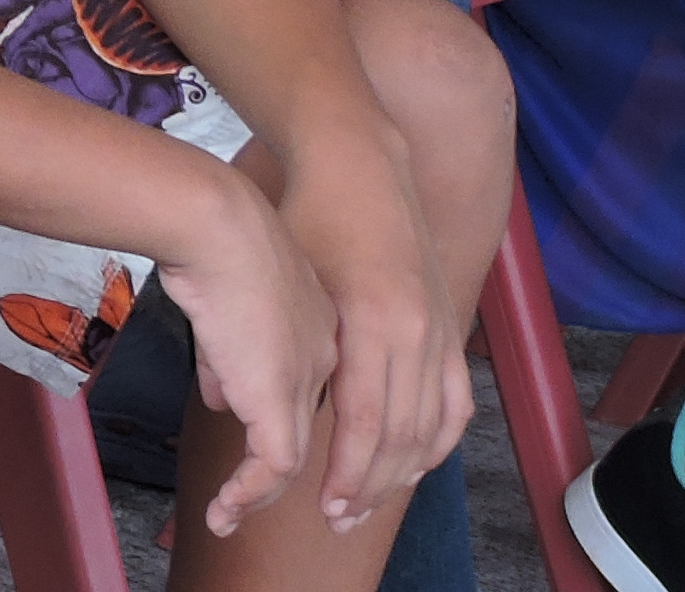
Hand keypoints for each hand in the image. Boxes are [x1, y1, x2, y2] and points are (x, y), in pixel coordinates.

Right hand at [156, 170, 340, 539]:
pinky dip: (246, 493)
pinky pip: (272, 467)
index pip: (324, 390)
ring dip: (265, 496)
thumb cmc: (213, 235)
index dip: (307, 425)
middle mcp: (326, 359)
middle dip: (328, 480)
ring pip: (299, 457)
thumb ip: (227, 349)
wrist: (218, 222)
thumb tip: (219, 396)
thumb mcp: (227, 292)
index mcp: (322, 325)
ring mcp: (304, 381)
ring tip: (231, 515)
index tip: (290, 452)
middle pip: (332, 434)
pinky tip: (222, 507)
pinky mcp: (276, 400)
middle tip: (312, 511)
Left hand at [272, 144, 473, 536]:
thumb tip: (230, 404)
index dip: (347, 472)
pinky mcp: (449, 324)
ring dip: (402, 473)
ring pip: (430, 427)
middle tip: (341, 519)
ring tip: (369, 502)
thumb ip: (268, 343)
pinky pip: (455, 402)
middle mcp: (415, 332)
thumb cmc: (309, 218)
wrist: (360, 165)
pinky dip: (438, 440)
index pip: (364, 422)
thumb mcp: (284, 280)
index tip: (326, 506)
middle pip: (401, 436)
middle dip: (371, 485)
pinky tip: (415, 464)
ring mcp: (438, 329)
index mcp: (371, 322)